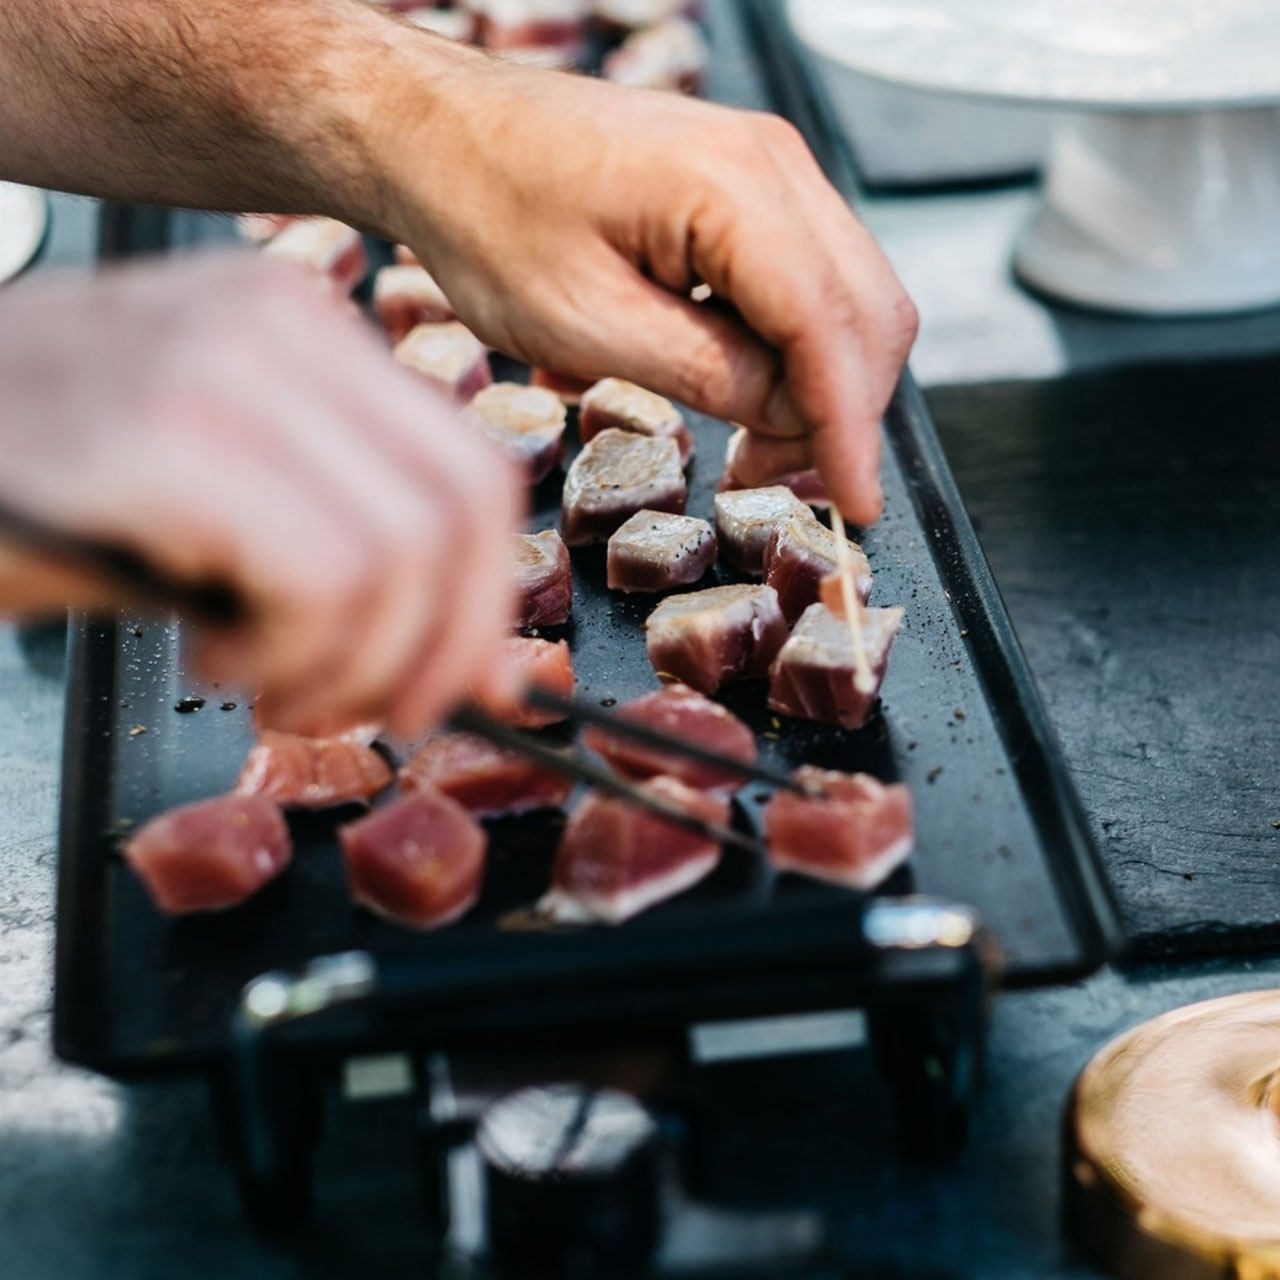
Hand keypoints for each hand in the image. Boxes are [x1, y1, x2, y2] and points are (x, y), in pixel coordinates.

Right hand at [0, 252, 520, 736]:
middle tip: (371, 707)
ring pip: (402, 553)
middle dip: (440, 647)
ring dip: (352, 665)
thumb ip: (354, 555)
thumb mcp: (220, 504)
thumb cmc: (31, 483)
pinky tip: (215, 659)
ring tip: (266, 680)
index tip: (447, 679)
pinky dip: (293, 658)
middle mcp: (274, 325)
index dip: (482, 602)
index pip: (473, 474)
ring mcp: (214, 370)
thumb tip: (481, 655)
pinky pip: (323, 578)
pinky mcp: (153, 440)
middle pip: (463, 510)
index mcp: (300, 330)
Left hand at [377, 52, 916, 524]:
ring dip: (821, 385)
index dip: (849, 429)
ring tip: (751, 448)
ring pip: (849, 298)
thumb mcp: (585, 322)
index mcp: (733, 186)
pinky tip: (741, 386)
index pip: (829, 326)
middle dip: (840, 412)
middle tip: (774, 481)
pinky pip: (809, 279)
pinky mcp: (746, 188)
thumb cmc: (487, 216)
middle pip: (868, 311)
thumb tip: (791, 413)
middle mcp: (771, 164)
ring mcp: (765, 169)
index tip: (856, 508)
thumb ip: (705, 372)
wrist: (439, 135)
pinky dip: (796, 348)